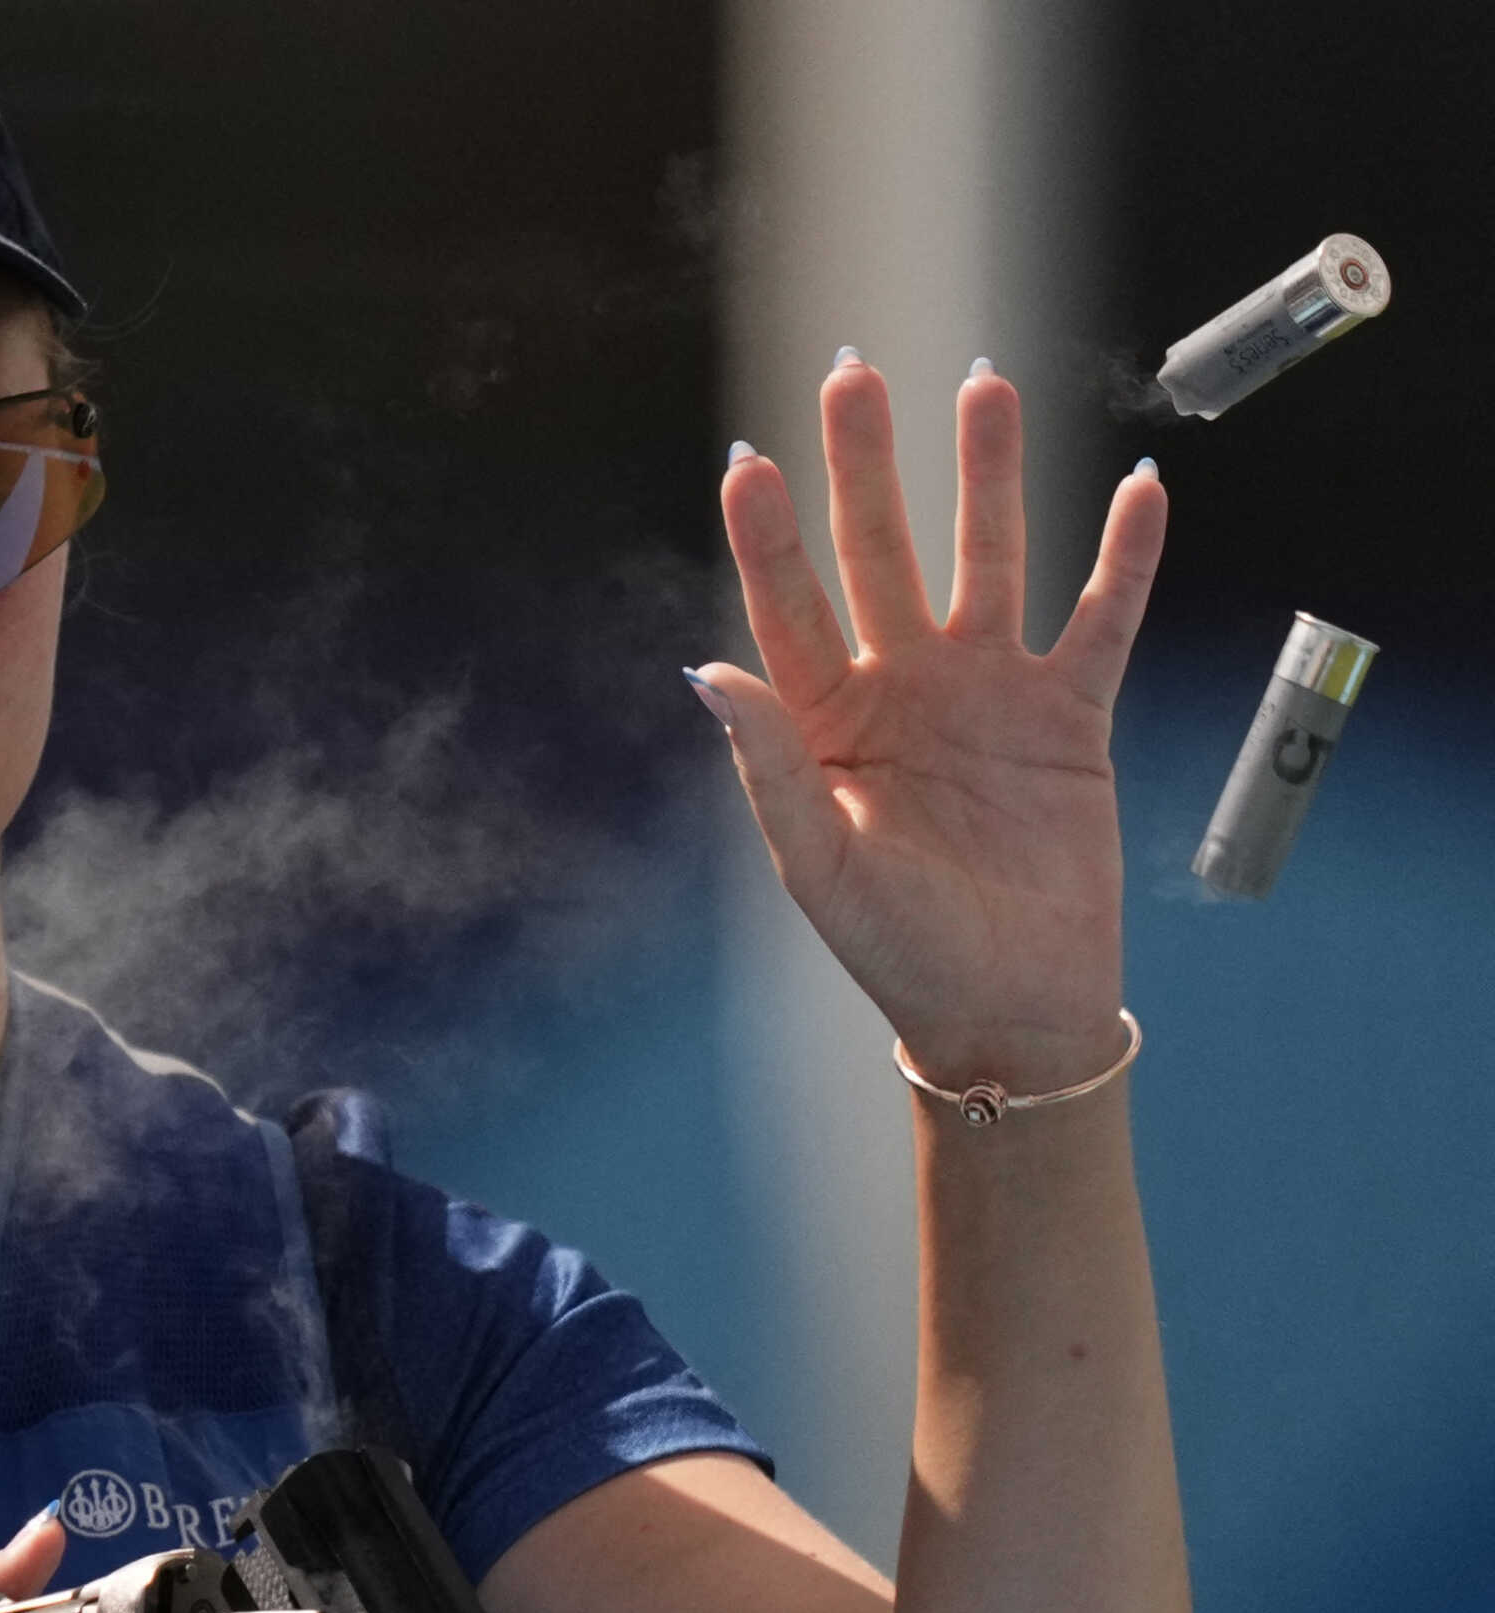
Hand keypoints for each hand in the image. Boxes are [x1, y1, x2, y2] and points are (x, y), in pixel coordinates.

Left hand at [701, 355, 1167, 1090]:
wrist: (1006, 1010)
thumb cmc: (897, 951)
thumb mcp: (817, 867)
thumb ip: (768, 766)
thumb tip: (705, 669)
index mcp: (825, 723)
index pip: (787, 605)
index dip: (767, 533)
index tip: (747, 457)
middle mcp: (901, 690)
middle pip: (879, 552)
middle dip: (867, 465)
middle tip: (855, 370)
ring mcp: (987, 695)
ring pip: (988, 558)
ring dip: (988, 476)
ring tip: (985, 383)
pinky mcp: (1071, 719)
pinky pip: (1102, 620)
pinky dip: (1123, 558)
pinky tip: (1139, 488)